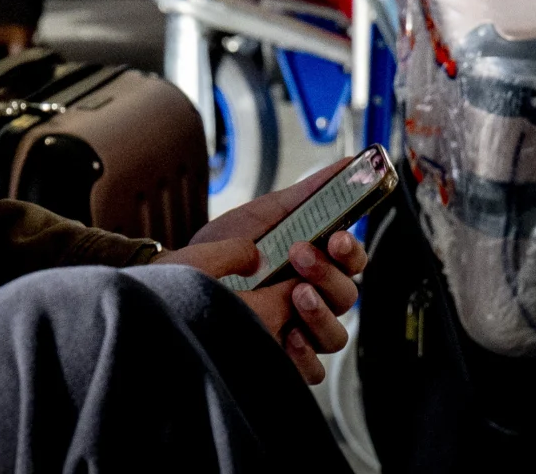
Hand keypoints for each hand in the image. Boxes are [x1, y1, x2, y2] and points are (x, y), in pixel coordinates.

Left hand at [158, 180, 367, 383]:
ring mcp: (300, 332)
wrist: (181, 276)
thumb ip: (308, 193)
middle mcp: (314, 299)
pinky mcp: (282, 360)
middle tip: (300, 256)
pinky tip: (288, 336)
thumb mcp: (266, 214)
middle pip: (347, 297)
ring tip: (294, 295)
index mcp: (316, 264)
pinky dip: (305, 355)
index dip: (351, 251)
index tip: (336, 237)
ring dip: (320, 314)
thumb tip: (347, 164)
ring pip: (335, 336)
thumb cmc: (225, 245)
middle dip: (328, 275)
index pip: (353, 262)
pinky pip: (311, 370)